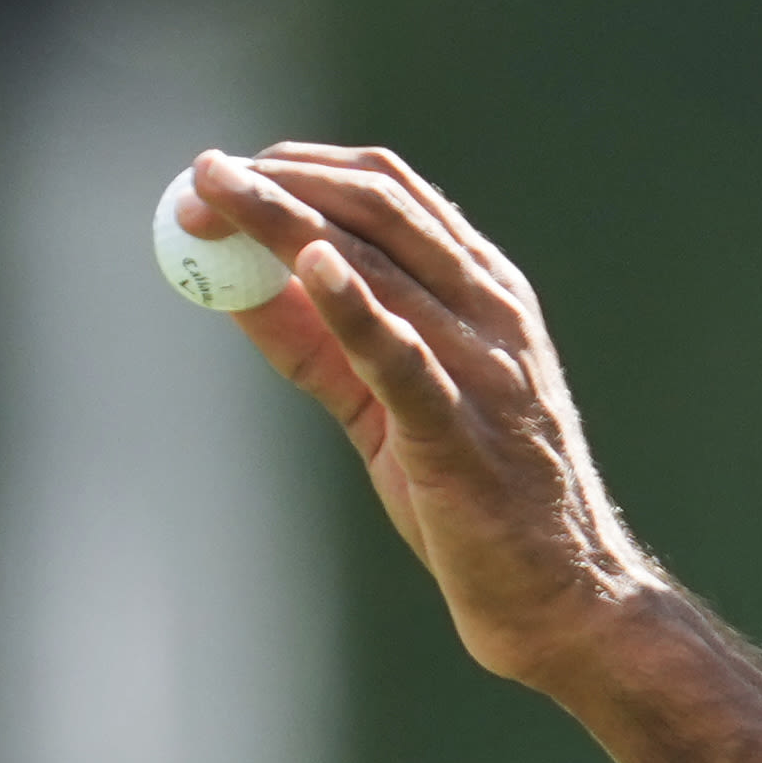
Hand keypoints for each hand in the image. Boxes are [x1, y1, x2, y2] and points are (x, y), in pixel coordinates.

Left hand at [164, 145, 667, 692]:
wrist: (559, 596)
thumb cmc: (473, 497)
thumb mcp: (387, 403)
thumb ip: (321, 343)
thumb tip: (232, 285)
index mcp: (486, 292)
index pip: (393, 192)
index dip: (304, 166)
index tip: (233, 167)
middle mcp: (492, 313)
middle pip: (381, 209)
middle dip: (282, 181)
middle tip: (202, 178)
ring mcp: (484, 369)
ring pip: (381, 267)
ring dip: (288, 225)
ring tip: (216, 203)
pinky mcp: (462, 435)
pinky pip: (403, 358)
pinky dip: (356, 307)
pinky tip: (311, 266)